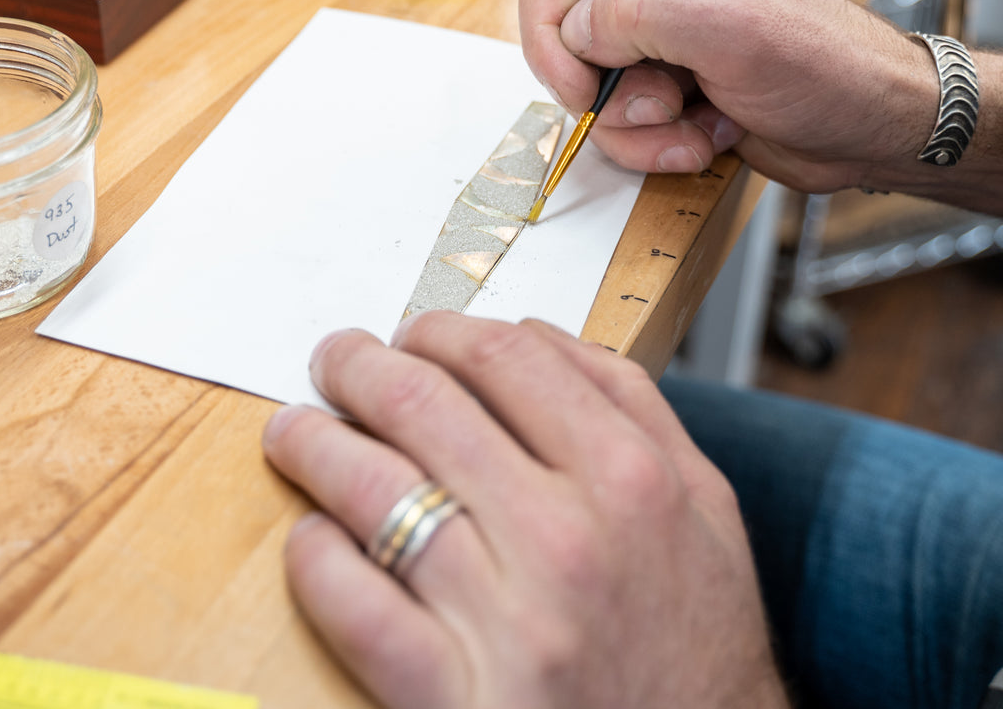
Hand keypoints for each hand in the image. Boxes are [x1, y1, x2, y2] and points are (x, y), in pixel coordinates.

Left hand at [262, 314, 787, 708]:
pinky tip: (313, 537)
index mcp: (629, 478)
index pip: (507, 358)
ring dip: (315, 444)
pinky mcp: (457, 698)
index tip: (413, 334)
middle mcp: (567, 539)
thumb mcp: (706, 505)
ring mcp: (508, 621)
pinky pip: (356, 605)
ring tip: (297, 433)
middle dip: (358, 367)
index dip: (440, 331)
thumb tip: (539, 340)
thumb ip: (633, 408)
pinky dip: (316, 556)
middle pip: (423, 405)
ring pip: (375, 490)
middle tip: (335, 362)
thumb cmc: (698, 640)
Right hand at [518, 0, 933, 192]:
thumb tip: (574, 28)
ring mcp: (662, 41)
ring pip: (594, 95)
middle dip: (608, 95)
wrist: (879, 126)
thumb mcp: (737, 31)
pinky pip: (625, 126)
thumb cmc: (832, 65)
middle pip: (566, 42)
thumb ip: (643, 13)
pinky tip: (712, 136)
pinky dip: (659, 145)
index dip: (551, 37)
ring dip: (640, 130)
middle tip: (665, 108)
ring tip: (700, 128)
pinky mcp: (672, 89)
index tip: (583, 88)